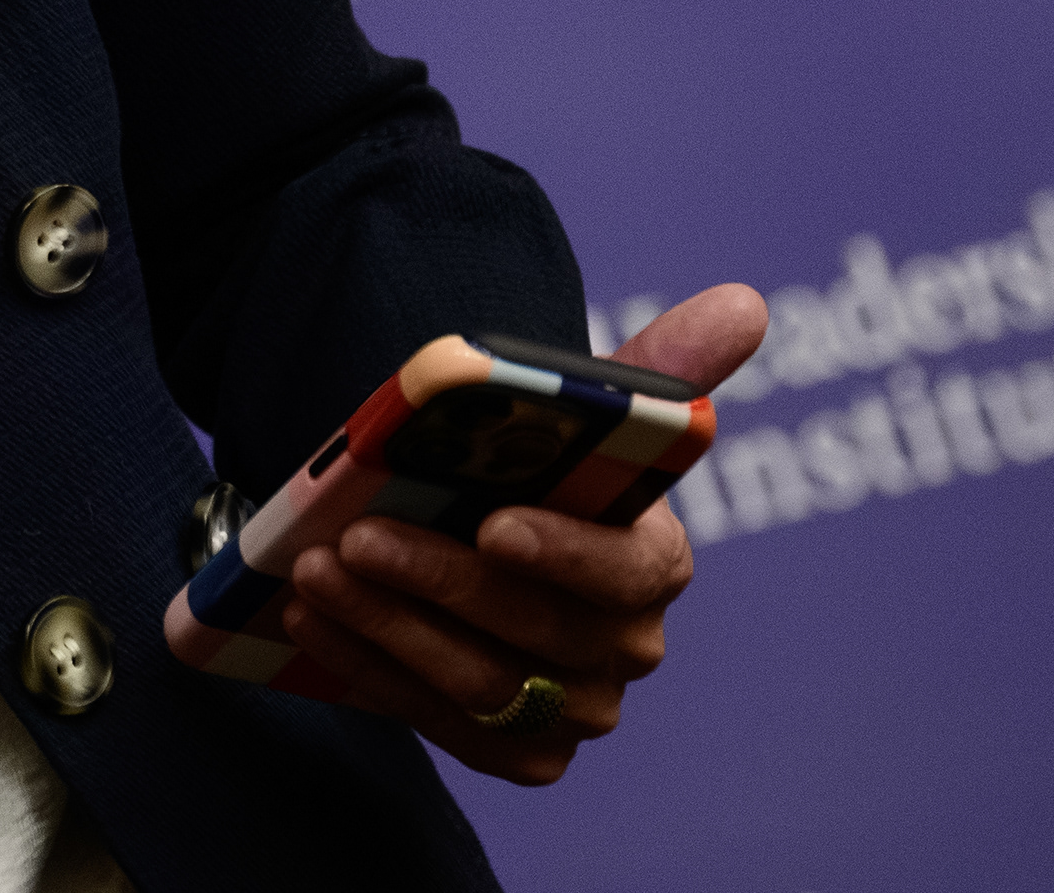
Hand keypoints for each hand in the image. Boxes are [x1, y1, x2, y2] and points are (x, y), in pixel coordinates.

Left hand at [277, 284, 768, 784]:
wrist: (473, 544)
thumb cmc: (532, 474)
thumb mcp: (582, 416)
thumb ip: (656, 368)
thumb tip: (743, 303)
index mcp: (653, 561)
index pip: (628, 569)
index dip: (565, 553)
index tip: (494, 525)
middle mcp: (623, 646)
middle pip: (537, 629)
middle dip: (439, 582)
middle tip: (356, 536)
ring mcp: (571, 706)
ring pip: (480, 684)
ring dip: (387, 626)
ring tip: (313, 571)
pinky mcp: (516, 749)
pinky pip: (439, 723)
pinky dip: (368, 668)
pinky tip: (310, 620)